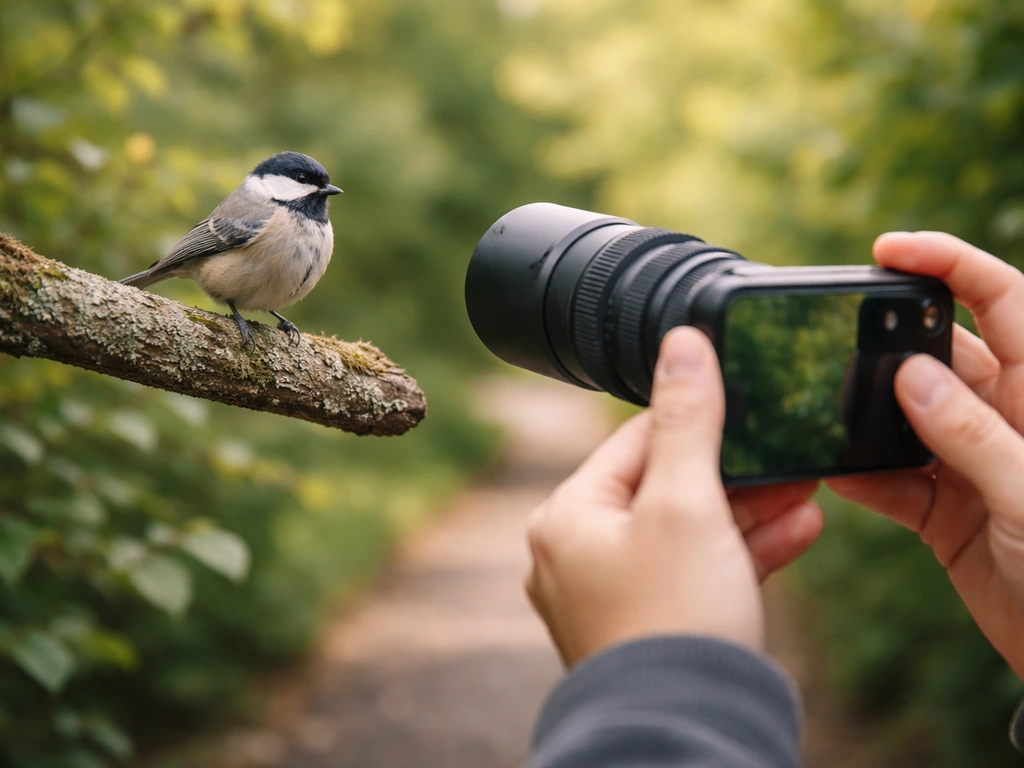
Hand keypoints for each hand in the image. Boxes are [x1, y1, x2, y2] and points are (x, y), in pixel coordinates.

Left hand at [525, 327, 822, 666]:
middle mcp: (576, 554)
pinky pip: (693, 575)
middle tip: (789, 456)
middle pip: (663, 489)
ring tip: (805, 490)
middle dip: (735, 473)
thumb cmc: (675, 615)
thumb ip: (686, 421)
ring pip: (685, 534)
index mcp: (567, 516)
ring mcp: (610, 595)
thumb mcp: (687, 502)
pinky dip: (739, 556)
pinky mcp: (647, 628)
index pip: (633, 442)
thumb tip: (681, 343)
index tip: (745, 403)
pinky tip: (797, 532)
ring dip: (747, 513)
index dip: (695, 419)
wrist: (687, 733)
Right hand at [828, 231, 1023, 677]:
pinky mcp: (944, 511)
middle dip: (889, 343)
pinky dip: (860, 477)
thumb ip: (971, 434)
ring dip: (866, 415)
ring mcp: (972, 464)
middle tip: (835, 338)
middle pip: (941, 356)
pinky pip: (891, 481)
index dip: (950, 264)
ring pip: (906, 419)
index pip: (1003, 302)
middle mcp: (1005, 419)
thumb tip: (908, 375)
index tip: (888, 249)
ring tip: (823, 406)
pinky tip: (831, 472)